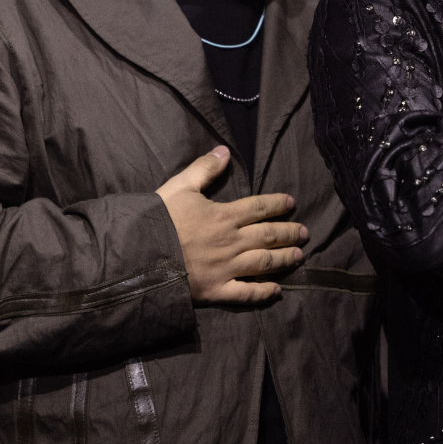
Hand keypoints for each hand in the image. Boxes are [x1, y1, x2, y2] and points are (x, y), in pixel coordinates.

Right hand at [156, 146, 307, 304]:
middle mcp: (231, 242)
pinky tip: (277, 290)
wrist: (137, 256)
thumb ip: (203, 169)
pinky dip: (263, 292)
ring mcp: (226, 268)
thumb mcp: (179, 186)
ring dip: (283, 259)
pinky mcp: (217, 290)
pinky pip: (246, 293)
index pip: (259, 207)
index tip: (291, 204)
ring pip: (263, 262)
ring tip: (298, 256)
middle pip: (268, 235)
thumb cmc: (157, 219)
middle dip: (289, 233)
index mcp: (224, 216)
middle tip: (305, 233)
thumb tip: (224, 150)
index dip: (277, 204)